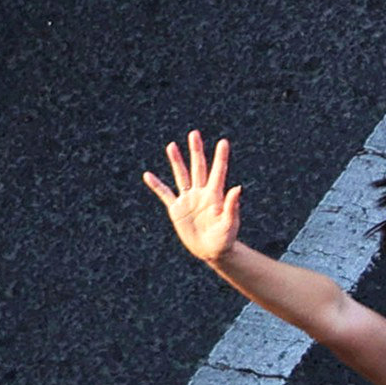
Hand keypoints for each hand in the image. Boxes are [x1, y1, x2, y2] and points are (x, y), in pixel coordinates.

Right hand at [143, 129, 243, 265]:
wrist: (212, 251)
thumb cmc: (225, 239)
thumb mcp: (230, 224)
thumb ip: (232, 207)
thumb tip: (237, 187)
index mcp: (216, 195)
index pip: (218, 172)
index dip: (221, 157)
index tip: (224, 142)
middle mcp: (201, 193)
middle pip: (198, 167)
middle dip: (196, 151)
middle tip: (194, 133)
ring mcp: (188, 199)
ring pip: (181, 176)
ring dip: (176, 161)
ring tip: (172, 145)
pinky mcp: (177, 209)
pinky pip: (165, 194)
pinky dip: (156, 185)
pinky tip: (148, 175)